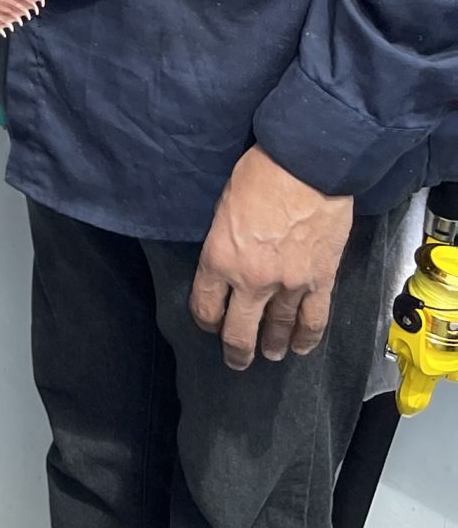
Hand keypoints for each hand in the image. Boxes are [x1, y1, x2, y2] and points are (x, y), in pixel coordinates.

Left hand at [191, 145, 354, 369]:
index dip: (206, 320)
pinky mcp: (320, 281)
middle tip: (236, 361)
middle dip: (235, 350)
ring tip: (269, 354)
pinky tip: (301, 347)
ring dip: (271, 345)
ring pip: (277, 329)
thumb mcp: (224, 206)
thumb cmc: (260, 175)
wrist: (307, 167)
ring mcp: (289, 285)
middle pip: (239, 331)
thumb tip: (228, 258)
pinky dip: (307, 338)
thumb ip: (224, 241)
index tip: (209, 323)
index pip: (206, 306)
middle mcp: (252, 280)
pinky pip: (313, 320)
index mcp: (220, 259)